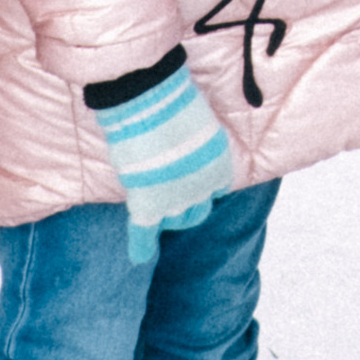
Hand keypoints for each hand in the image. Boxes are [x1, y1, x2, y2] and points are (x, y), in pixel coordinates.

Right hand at [96, 63, 234, 263]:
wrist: (152, 102)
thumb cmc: (175, 103)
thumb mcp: (198, 125)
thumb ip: (195, 146)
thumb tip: (184, 147)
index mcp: (220, 168)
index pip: (213, 190)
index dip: (199, 186)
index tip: (186, 177)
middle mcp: (203, 190)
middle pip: (196, 210)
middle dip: (185, 205)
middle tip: (169, 194)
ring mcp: (175, 201)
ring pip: (172, 219)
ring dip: (164, 216)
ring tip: (154, 210)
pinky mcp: (147, 206)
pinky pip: (144, 234)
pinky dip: (141, 245)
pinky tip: (139, 256)